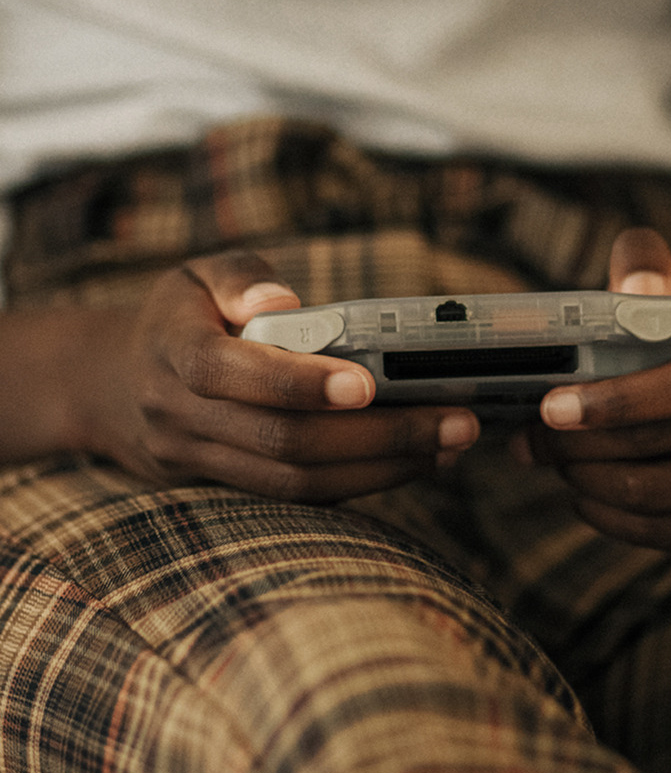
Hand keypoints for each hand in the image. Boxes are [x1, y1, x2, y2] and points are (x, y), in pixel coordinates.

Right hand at [73, 251, 479, 501]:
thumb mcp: (194, 274)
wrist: (114, 387)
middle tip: (454, 423)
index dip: (300, 383)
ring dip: (379, 469)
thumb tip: (283, 296)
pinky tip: (412, 462)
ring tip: (447, 447)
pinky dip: (358, 482)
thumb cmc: (179, 315)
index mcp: (174, 352)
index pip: (234, 375)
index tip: (368, 384)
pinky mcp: (227, 488)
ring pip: (294, 482)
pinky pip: (295, 497)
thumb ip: (237, 275)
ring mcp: (201, 461)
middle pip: (282, 441)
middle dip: (376, 436)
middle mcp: (182, 416)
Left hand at [525, 230, 670, 562]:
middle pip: (661, 447)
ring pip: (656, 499)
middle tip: (532, 440)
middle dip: (579, 445)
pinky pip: (667, 538)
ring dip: (587, 484)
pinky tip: (587, 496)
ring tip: (558, 465)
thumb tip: (636, 286)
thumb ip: (645, 273)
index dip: (617, 400)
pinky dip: (612, 519)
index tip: (550, 408)